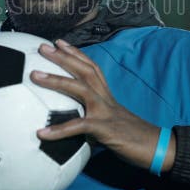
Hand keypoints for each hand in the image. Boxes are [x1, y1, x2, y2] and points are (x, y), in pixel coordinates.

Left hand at [33, 39, 174, 172]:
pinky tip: (41, 133)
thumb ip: (92, 119)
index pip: (91, 67)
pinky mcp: (105, 129)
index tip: (59, 42)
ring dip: (56, 80)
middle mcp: (105, 98)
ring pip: (79, 89)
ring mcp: (105, 112)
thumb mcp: (110, 122)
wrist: (155, 148)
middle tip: (42, 46)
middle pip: (84, 70)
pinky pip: (78, 127)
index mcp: (107, 95)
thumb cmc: (132, 137)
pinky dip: (59, 130)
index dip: (76, 53)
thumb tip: (72, 125)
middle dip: (63, 56)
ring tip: (34, 75)